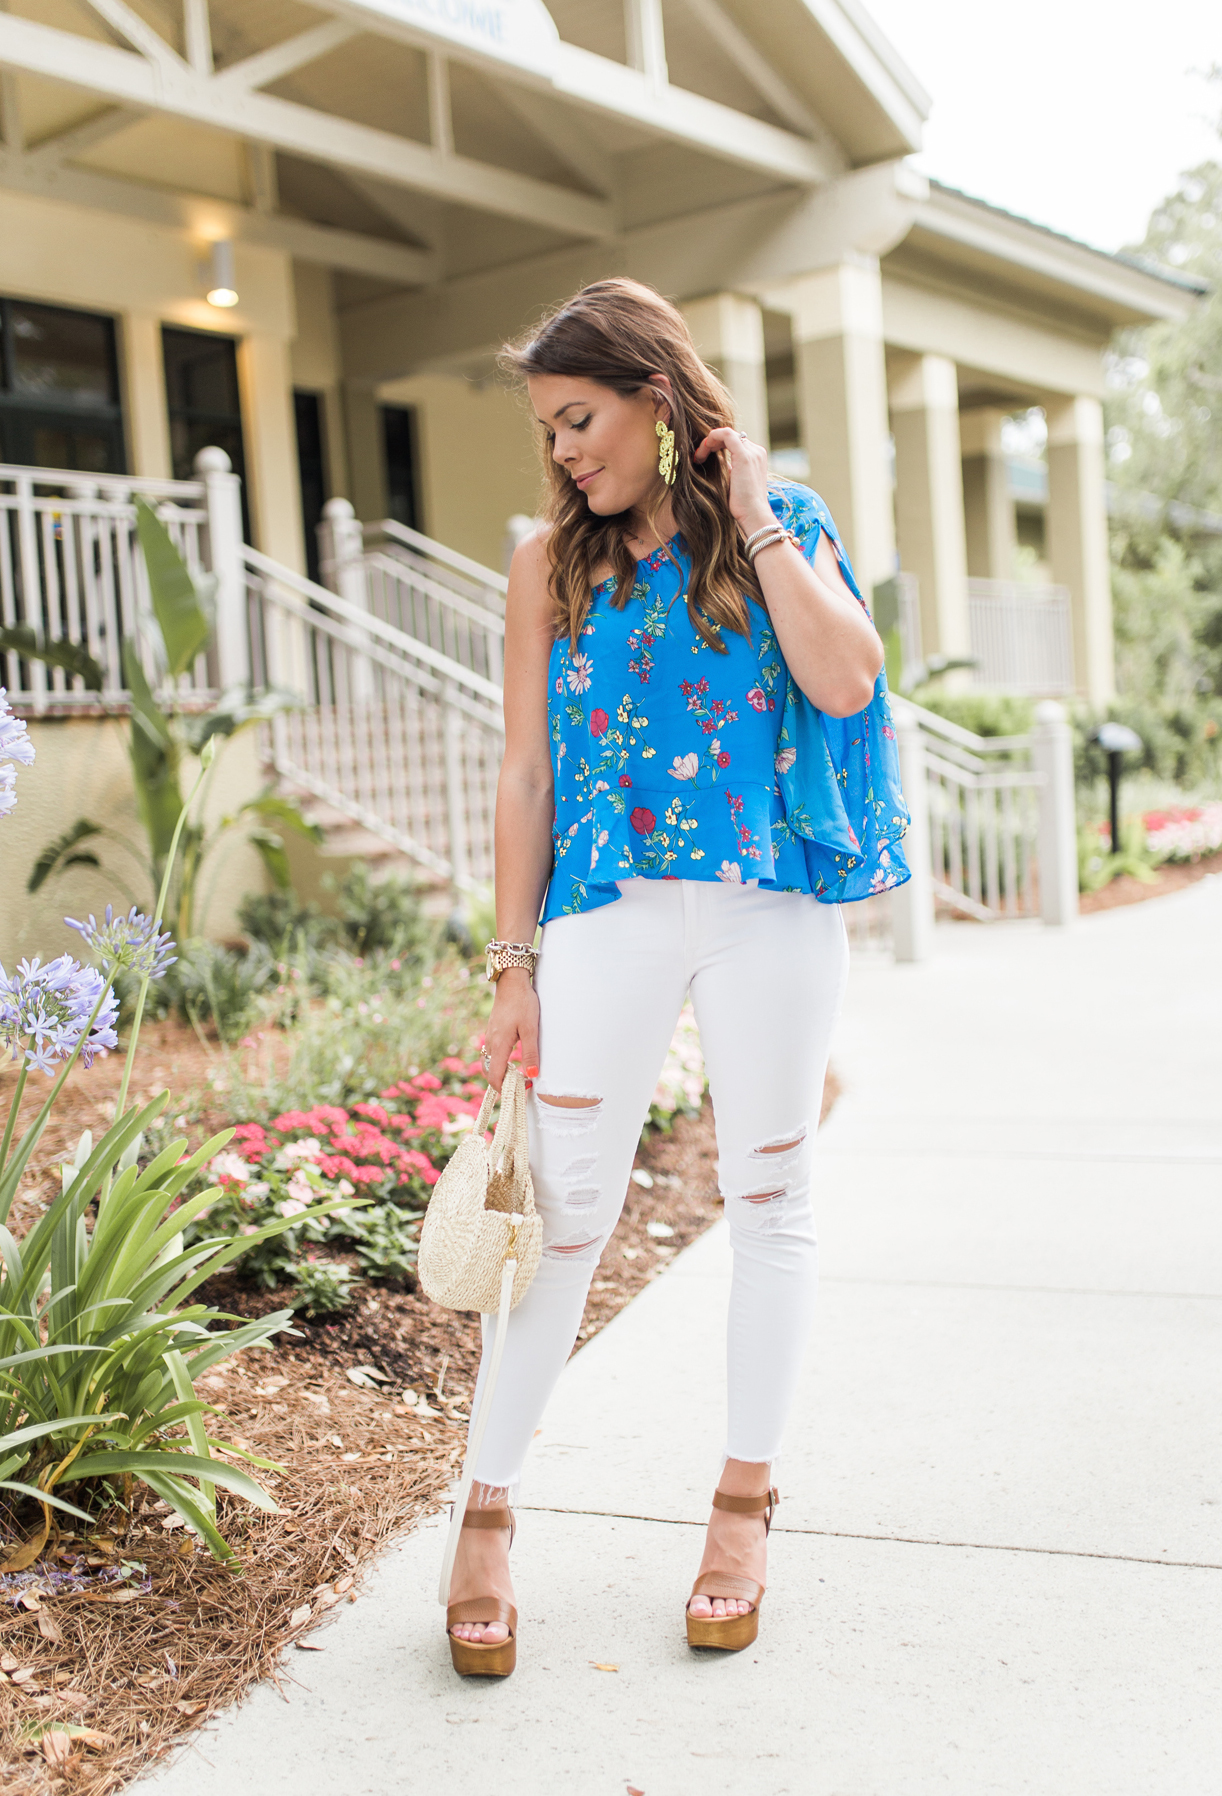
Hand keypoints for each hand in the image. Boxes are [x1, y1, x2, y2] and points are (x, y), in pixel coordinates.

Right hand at [482, 969, 539, 1093]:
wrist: (512, 982)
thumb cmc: (523, 1003)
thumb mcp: (531, 1029)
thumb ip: (530, 1052)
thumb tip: (531, 1075)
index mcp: (499, 1044)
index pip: (495, 1076)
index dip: (504, 1089)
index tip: (519, 1091)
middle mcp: (491, 1042)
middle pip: (488, 1072)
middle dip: (500, 1083)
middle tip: (519, 1086)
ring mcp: (490, 1036)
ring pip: (489, 1062)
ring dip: (499, 1072)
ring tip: (517, 1075)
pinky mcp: (492, 1030)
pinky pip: (491, 1052)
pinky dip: (498, 1062)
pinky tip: (512, 1059)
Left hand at [691, 427, 772, 534]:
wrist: (753, 516)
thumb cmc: (742, 506)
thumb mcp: (733, 482)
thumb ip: (728, 469)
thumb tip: (716, 462)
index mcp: (756, 457)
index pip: (733, 442)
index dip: (716, 446)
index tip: (702, 459)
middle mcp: (756, 452)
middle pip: (730, 436)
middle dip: (711, 444)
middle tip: (698, 458)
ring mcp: (752, 452)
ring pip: (726, 433)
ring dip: (709, 442)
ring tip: (698, 457)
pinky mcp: (745, 455)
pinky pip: (725, 434)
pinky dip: (711, 438)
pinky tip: (702, 452)